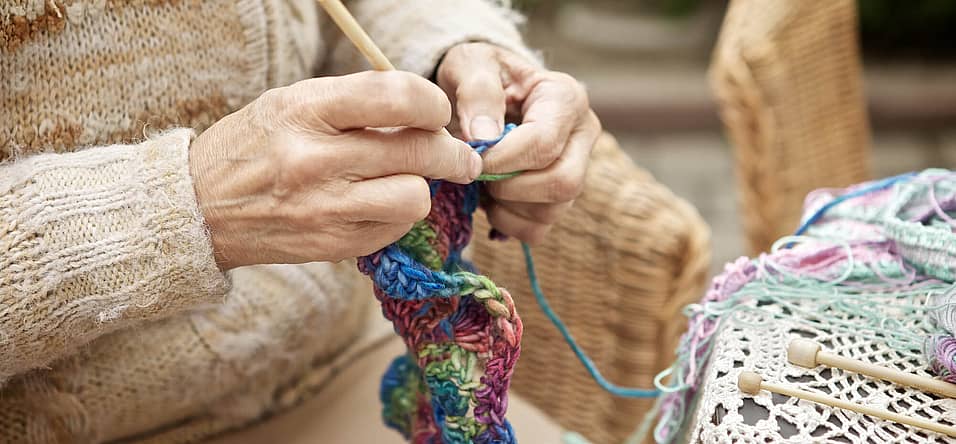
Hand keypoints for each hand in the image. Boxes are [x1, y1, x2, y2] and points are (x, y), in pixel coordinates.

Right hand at [190, 71, 481, 269]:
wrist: (199, 208)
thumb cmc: (256, 146)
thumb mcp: (293, 103)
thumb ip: (357, 103)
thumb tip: (426, 115)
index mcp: (306, 110)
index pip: (397, 97)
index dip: (433, 104)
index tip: (438, 112)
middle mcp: (315, 160)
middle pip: (418, 153)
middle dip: (452, 154)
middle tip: (461, 157)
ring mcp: (324, 209)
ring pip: (415, 198)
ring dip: (422, 189)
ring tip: (410, 182)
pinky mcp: (331, 246)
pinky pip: (394, 230)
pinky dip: (397, 217)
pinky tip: (379, 206)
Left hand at [436, 42, 600, 243]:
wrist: (484, 90)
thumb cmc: (480, 74)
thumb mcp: (471, 64)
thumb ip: (477, 92)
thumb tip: (484, 137)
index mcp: (566, 98)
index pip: (544, 143)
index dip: (502, 159)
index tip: (470, 157)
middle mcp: (582, 136)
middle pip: (563, 183)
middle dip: (510, 188)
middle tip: (478, 173)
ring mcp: (576, 169)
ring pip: (551, 211)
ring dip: (505, 206)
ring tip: (481, 180)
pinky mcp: (559, 198)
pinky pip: (538, 229)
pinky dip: (506, 223)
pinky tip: (489, 199)